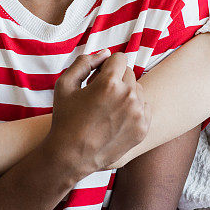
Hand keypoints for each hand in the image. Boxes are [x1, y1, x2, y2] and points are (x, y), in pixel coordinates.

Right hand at [45, 50, 149, 175]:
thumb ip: (85, 62)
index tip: (97, 77)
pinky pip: (144, 107)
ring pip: (137, 90)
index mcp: (109, 83)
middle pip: (129, 73)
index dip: (106, 66)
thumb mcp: (64, 84)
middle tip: (99, 94)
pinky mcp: (143, 128)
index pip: (119, 58)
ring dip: (125, 94)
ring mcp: (138, 113)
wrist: (71, 156)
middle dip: (115, 79)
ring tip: (107, 108)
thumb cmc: (65, 118)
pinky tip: (115, 119)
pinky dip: (133, 109)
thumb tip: (106, 53)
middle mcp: (128, 96)